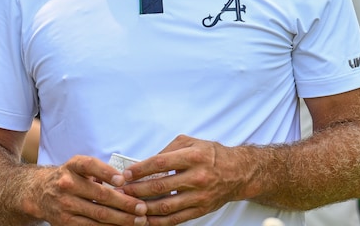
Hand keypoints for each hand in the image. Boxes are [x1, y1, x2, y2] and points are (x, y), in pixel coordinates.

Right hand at [34, 155, 148, 224]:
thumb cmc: (69, 177)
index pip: (90, 166)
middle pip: (100, 195)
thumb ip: (99, 172)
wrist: (39, 193)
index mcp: (73, 166)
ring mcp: (65, 205)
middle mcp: (67, 184)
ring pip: (99, 214)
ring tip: (139, 220)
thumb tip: (126, 184)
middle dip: (125, 203)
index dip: (107, 173)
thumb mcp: (79, 167)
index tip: (122, 181)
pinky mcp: (65, 223)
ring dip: (122, 219)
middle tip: (142, 207)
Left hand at [119, 135, 252, 224]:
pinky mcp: (201, 210)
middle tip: (121, 191)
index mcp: (194, 156)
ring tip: (129, 207)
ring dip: (144, 208)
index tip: (125, 174)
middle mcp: (197, 177)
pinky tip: (145, 219)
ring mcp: (199, 196)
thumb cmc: (211, 154)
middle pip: (160, 186)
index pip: (160, 163)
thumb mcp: (191, 142)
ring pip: (166, 206)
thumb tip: (145, 162)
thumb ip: (168, 150)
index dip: (140, 170)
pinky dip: (158, 221)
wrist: (238, 172)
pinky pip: (176, 219)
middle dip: (136, 190)